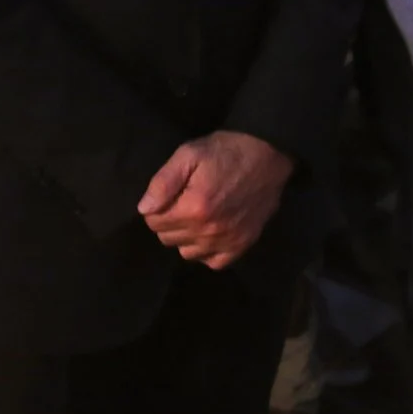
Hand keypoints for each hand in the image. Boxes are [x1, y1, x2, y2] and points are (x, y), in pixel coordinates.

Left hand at [137, 131, 295, 269]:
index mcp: (193, 208)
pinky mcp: (242, 245)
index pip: (153, 222)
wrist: (268, 154)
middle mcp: (209, 231)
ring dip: (186, 237)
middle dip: (169, 222)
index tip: (168, 195)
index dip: (156, 207)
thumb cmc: (225, 151)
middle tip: (182, 202)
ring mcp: (227, 241)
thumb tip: (145, 209)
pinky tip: (210, 232)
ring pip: (187, 253)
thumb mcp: (189, 154)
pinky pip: (213, 262)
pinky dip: (207, 251)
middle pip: (168, 239)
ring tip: (196, 217)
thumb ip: (163, 182)